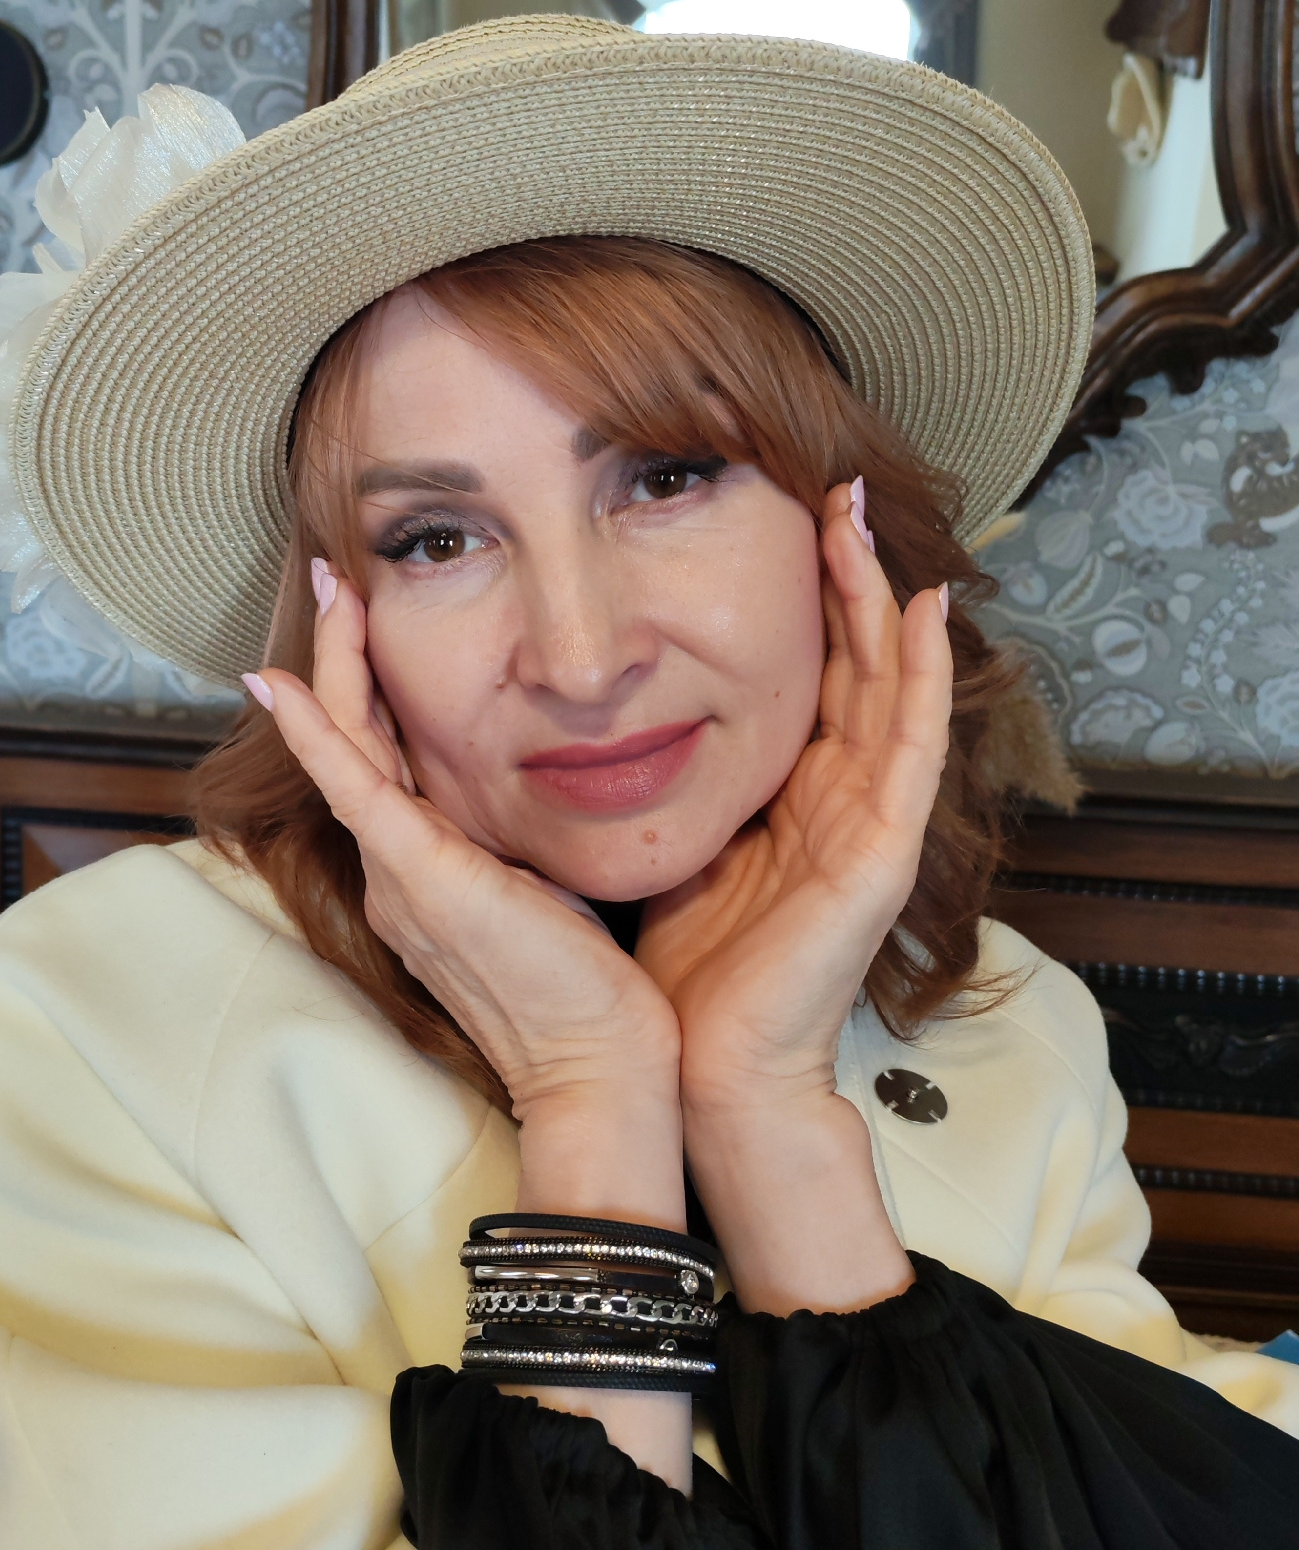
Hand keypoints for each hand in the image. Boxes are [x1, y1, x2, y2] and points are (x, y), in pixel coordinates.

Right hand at [250, 570, 680, 1121]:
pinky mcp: (420, 877)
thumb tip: (553, 787)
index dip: (369, 687)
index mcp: (425, 872)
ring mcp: (398, 874)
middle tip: (333, 574)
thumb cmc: (591, 990)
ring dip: (333, 663)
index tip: (370, 618)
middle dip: (340, 653)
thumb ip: (525, 842)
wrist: (599, 1068)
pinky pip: (355, 788)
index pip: (386, 759)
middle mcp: (396, 870)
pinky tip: (281, 682)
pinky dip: (315, 732)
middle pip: (355, 740)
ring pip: (350, 747)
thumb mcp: (550, 892)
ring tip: (329, 587)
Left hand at [637, 480, 952, 1116]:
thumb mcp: (681, 845)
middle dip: (850, 573)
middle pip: (857, 663)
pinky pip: (912, 746)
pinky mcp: (882, 852)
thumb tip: (624, 720)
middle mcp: (842, 797)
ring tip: (864, 518)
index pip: (814, 676)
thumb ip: (681, 784)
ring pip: (889, 684)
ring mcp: (871, 821)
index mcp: (795, 796)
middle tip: (837, 486)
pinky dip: (923, 676)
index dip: (809, 599)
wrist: (701, 1062)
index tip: (787, 519)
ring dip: (881, 597)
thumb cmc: (685, 971)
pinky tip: (925, 611)